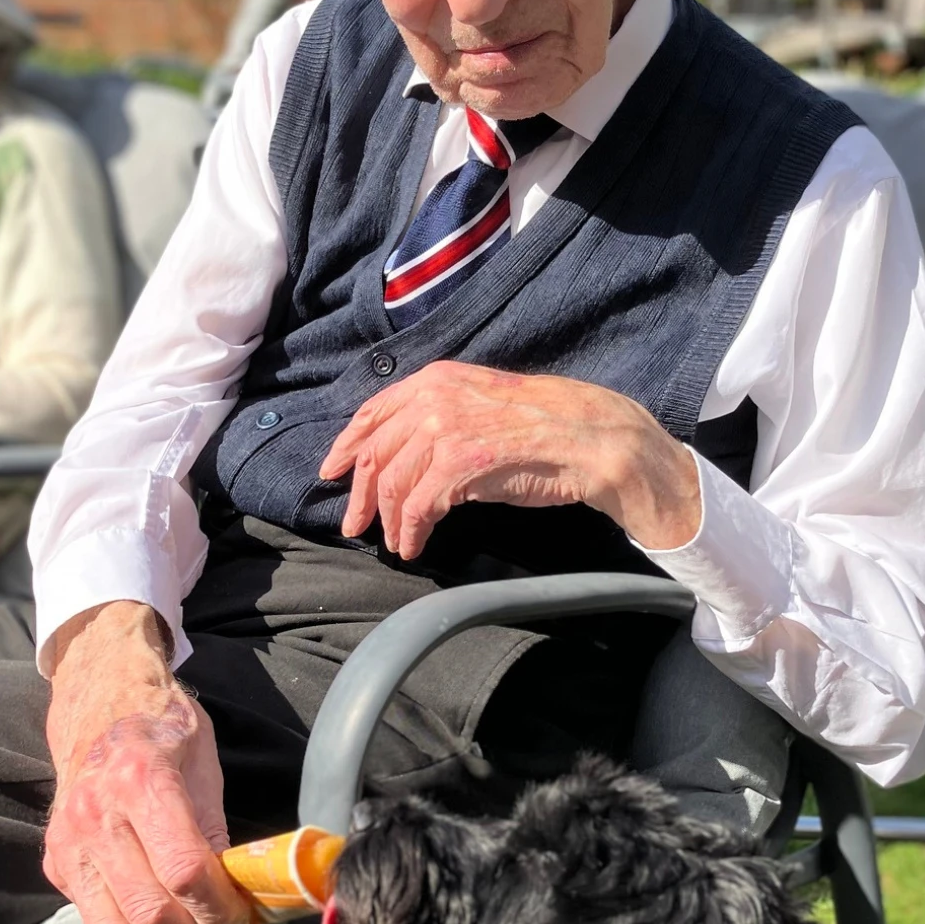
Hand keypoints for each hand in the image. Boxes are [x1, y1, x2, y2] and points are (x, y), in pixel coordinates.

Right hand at [40, 602, 250, 923]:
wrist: (97, 703)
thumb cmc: (162, 727)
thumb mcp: (204, 764)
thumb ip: (215, 830)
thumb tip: (234, 893)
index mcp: (140, 783)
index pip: (184, 872)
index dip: (220, 910)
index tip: (244, 921)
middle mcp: (95, 818)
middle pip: (149, 912)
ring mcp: (68, 844)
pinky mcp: (55, 863)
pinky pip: (95, 922)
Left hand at [318, 361, 698, 555]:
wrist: (592, 437)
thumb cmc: (549, 426)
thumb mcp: (485, 405)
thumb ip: (445, 416)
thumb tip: (410, 452)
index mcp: (437, 379)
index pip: (373, 412)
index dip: (347, 445)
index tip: (333, 471)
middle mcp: (433, 398)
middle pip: (375, 453)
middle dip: (359, 494)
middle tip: (353, 524)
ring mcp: (443, 429)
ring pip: (390, 483)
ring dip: (386, 520)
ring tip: (394, 542)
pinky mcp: (456, 465)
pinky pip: (415, 506)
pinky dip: (409, 531)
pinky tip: (414, 544)